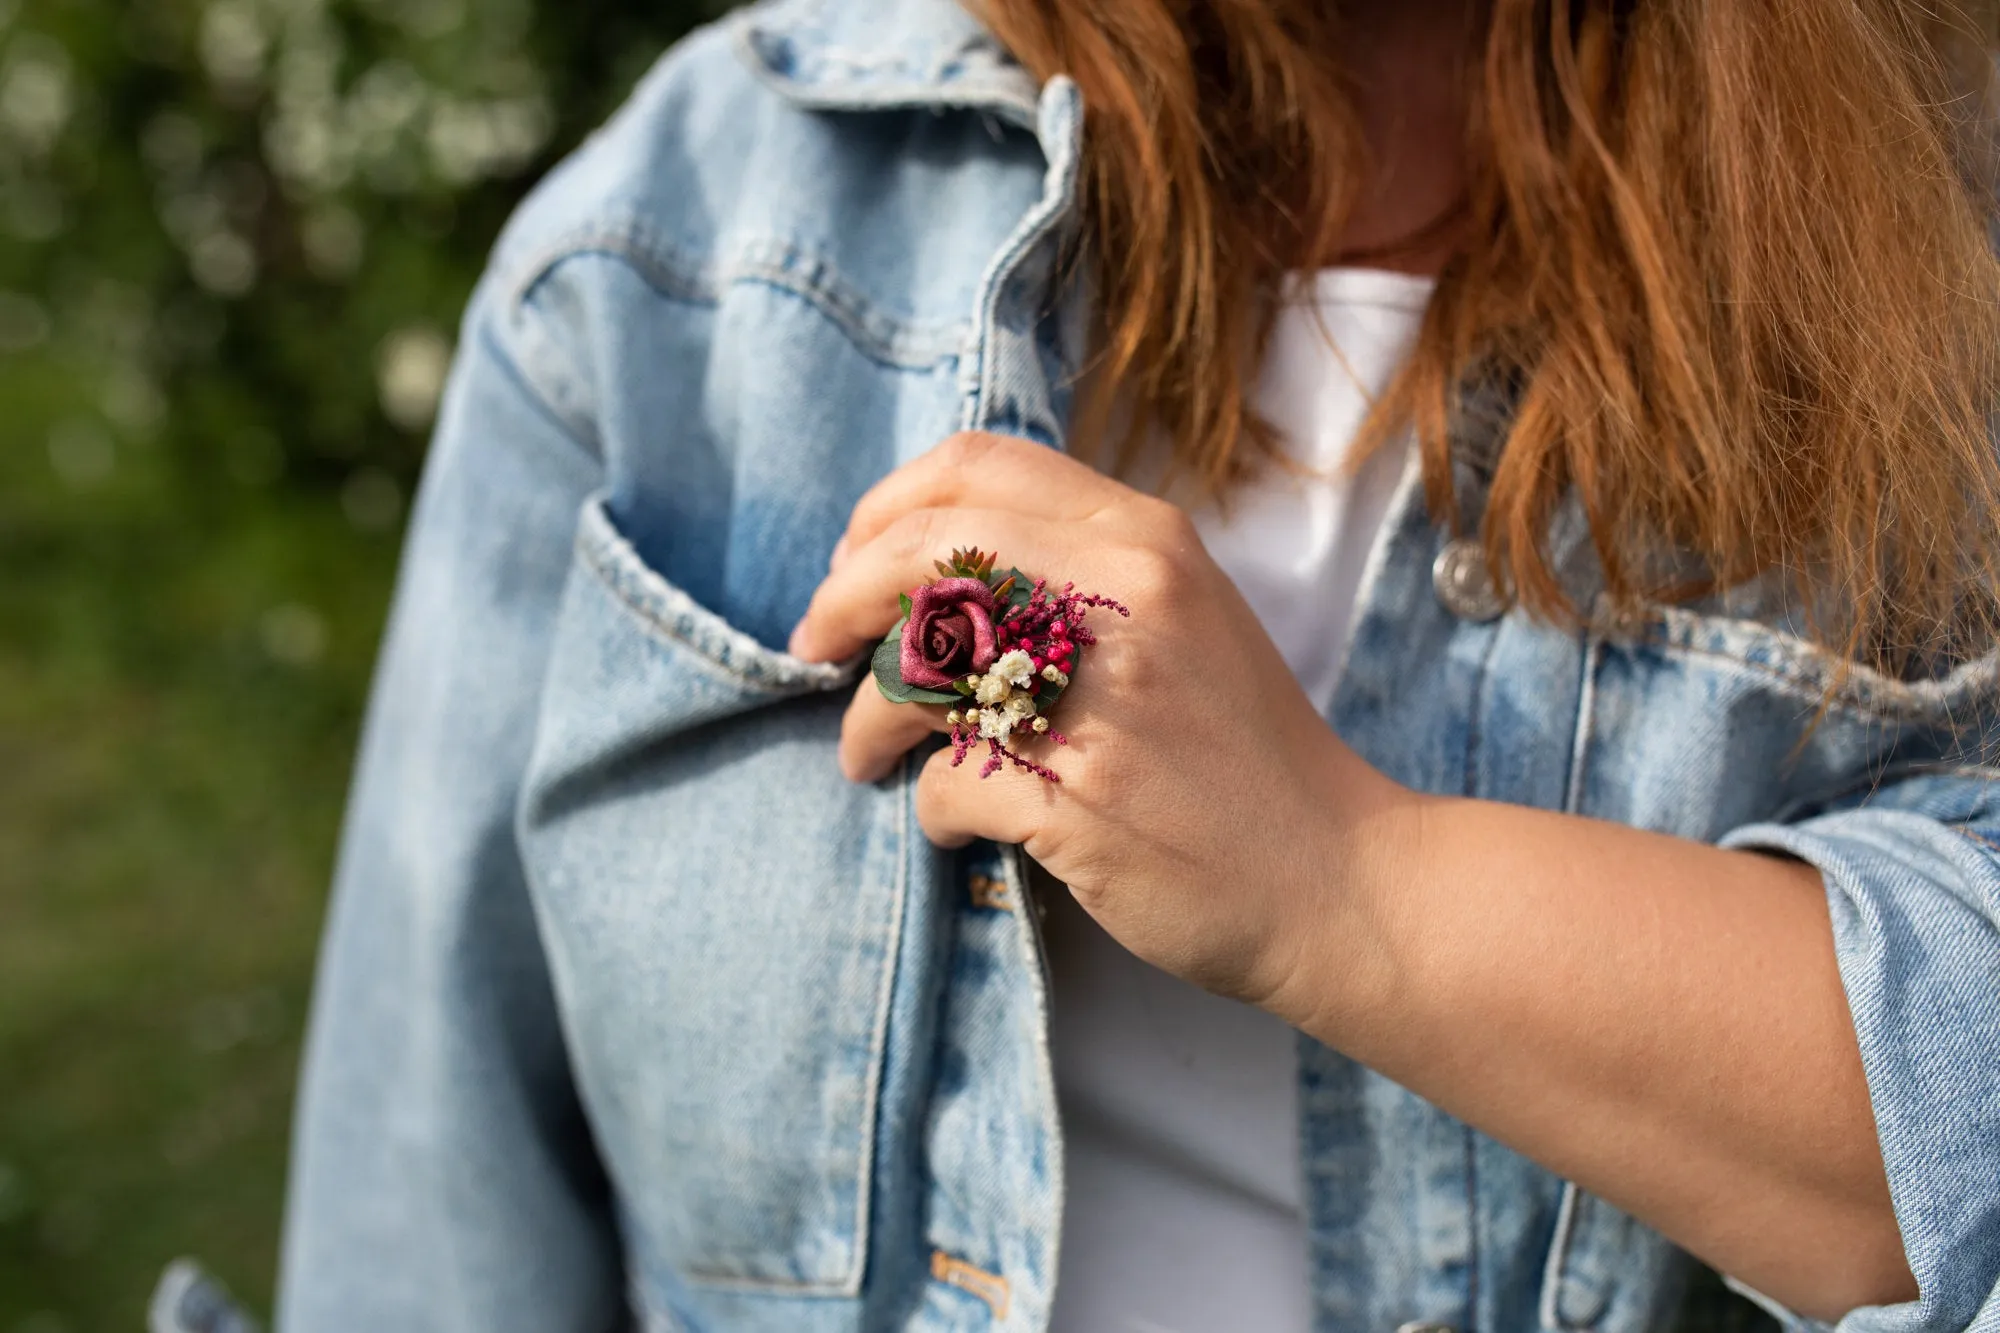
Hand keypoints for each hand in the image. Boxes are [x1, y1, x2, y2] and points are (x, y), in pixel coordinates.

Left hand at [787, 431, 1412, 1007]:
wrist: (1337, 880)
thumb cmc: (1245, 754)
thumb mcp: (1183, 618)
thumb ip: (1081, 570)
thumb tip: (931, 570)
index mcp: (1145, 539)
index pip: (971, 467)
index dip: (884, 510)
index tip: (853, 564)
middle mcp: (1122, 597)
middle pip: (917, 553)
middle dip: (838, 601)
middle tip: (816, 648)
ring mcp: (1100, 697)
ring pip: (910, 671)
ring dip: (863, 722)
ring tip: (866, 757)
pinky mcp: (1077, 797)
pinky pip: (944, 784)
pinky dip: (930, 809)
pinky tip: (954, 826)